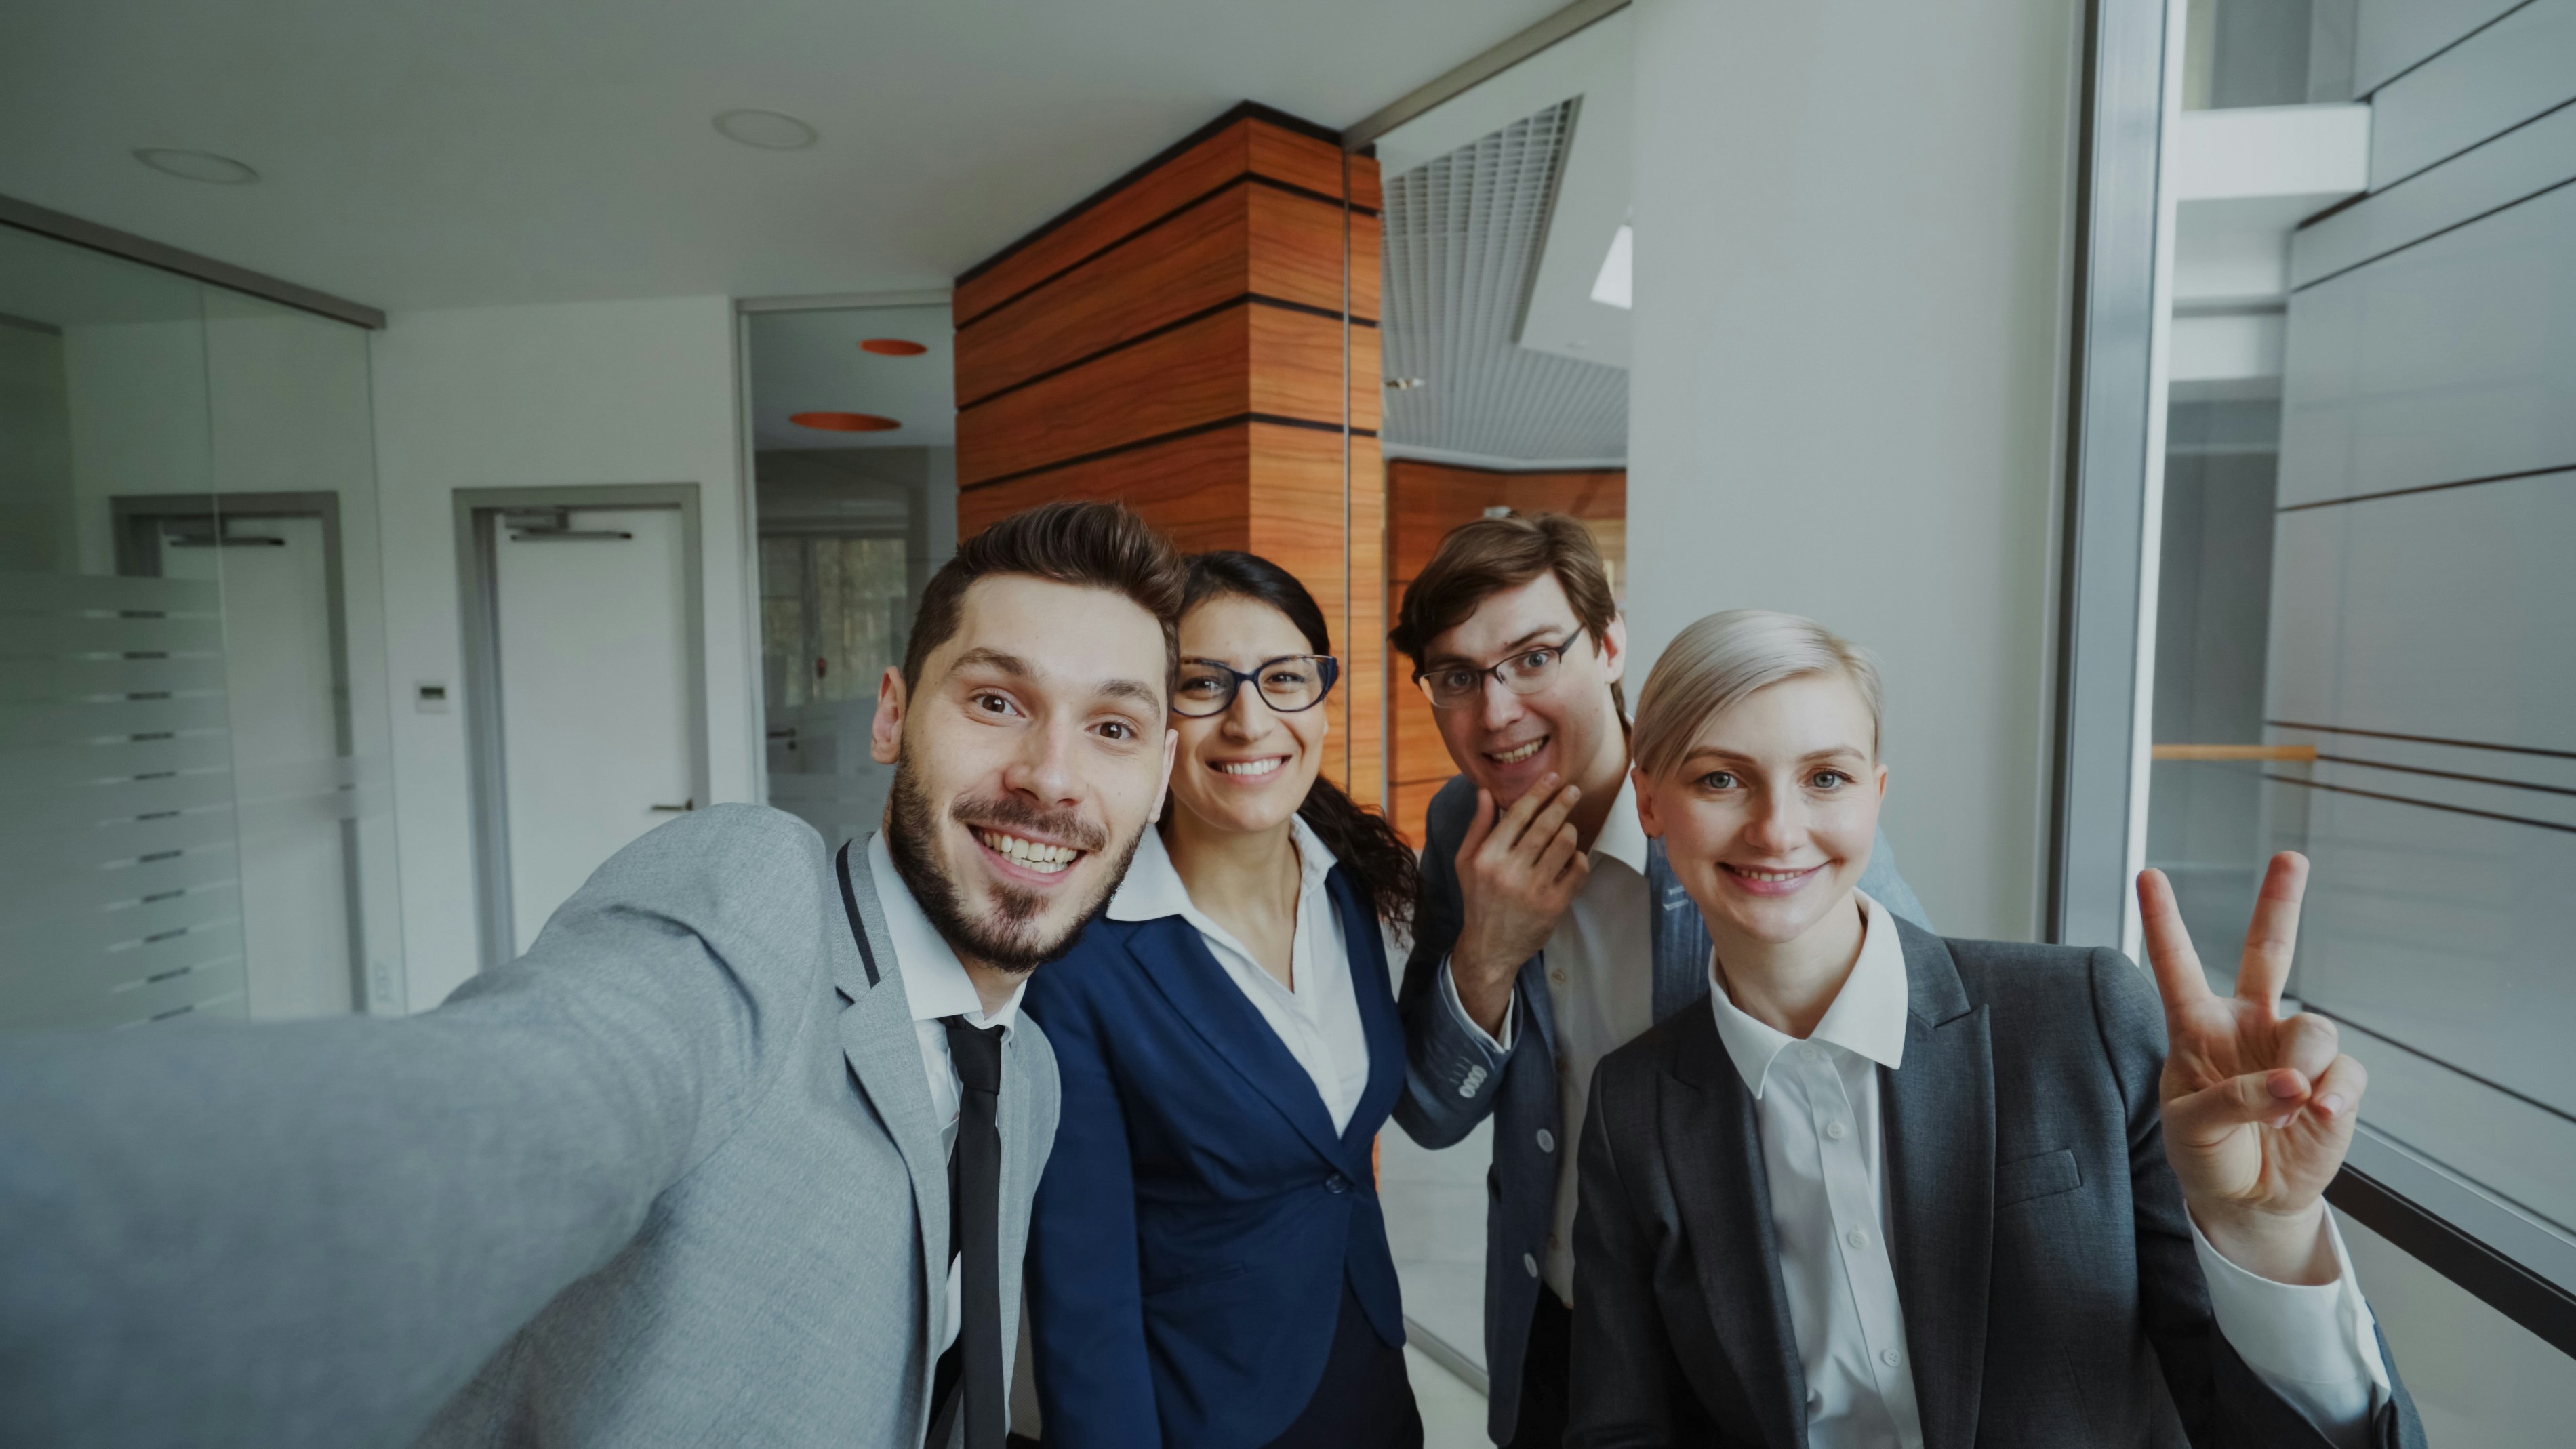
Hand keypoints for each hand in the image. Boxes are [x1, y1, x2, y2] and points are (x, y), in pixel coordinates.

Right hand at [1449, 776, 1588, 1034]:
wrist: (1490, 947)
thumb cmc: (1478, 899)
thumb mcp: (1466, 862)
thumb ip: (1478, 826)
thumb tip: (1486, 791)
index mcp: (1487, 857)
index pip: (1517, 815)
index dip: (1537, 793)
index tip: (1552, 778)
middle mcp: (1510, 871)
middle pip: (1545, 826)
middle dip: (1563, 803)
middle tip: (1574, 790)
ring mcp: (1534, 889)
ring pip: (1565, 844)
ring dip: (1570, 831)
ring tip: (1567, 829)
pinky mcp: (1554, 905)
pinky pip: (1577, 870)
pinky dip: (1580, 859)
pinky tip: (1573, 857)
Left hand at [2140, 853, 2364, 1284]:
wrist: (2248, 1199)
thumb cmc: (2206, 1153)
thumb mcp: (2192, 1128)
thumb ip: (2235, 1099)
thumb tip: (2294, 1081)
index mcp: (2197, 1028)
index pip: (2177, 966)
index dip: (2163, 921)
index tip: (2147, 874)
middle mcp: (2248, 1026)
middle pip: (2269, 952)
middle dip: (2281, 903)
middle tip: (2292, 857)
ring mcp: (2293, 1049)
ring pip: (2312, 1026)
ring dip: (2300, 1068)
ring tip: (2283, 1113)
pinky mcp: (2334, 1081)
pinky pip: (2345, 1072)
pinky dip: (2333, 1096)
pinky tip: (2318, 1117)